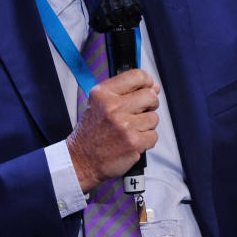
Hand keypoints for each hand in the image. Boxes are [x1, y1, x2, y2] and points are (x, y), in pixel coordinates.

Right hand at [66, 69, 159, 192]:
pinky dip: (146, 140)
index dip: (148, 81)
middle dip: (150, 104)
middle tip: (141, 112)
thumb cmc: (91, 133)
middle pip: (150, 96)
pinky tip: (132, 141)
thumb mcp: (99, 104)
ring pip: (154, 117)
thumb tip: (154, 86)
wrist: (82, 160)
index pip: (136, 76)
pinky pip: (153, 135)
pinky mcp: (133, 142)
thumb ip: (124, 92)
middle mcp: (113, 107)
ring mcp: (124, 125)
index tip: (150, 87)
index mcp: (103, 94)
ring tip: (131, 130)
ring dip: (147, 125)